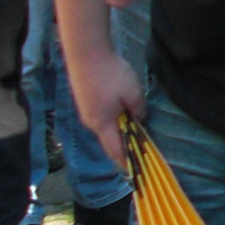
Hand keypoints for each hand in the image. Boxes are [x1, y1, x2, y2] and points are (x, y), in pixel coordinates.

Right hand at [62, 50, 146, 171]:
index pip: (115, 151)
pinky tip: (121, 117)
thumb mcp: (133, 94)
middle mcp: (91, 122)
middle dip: (123, 150)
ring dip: (118, 134)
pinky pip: (100, 118)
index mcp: (102, 124)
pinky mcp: (85, 100)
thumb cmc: (111, 74)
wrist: (86, 51)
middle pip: (109, 142)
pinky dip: (112, 123)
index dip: (126, 163)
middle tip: (138, 156)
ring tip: (133, 137)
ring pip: (104, 129)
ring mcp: (86, 110)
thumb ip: (139, 111)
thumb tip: (140, 122)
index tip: (136, 173)